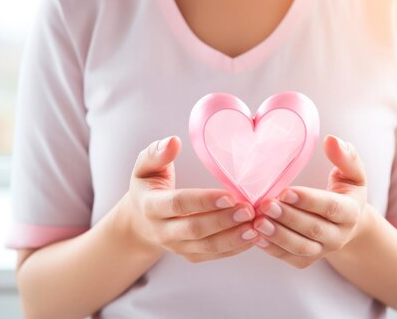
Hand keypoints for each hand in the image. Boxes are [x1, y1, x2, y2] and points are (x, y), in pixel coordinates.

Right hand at [121, 135, 260, 262]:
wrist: (139, 223)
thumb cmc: (148, 188)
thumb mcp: (145, 168)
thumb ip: (157, 154)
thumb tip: (173, 141)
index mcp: (151, 206)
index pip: (178, 204)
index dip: (203, 201)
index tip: (229, 195)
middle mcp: (163, 230)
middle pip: (195, 229)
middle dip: (224, 221)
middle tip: (249, 210)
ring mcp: (176, 246)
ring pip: (206, 247)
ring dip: (233, 238)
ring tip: (256, 226)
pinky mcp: (190, 255)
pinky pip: (213, 255)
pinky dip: (235, 248)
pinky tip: (253, 237)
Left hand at [252, 134, 368, 268]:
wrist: (347, 224)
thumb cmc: (346, 192)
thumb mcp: (352, 173)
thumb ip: (345, 157)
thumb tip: (331, 140)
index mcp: (351, 212)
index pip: (331, 208)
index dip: (308, 200)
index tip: (286, 191)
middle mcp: (339, 236)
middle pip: (313, 229)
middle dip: (288, 217)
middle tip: (265, 205)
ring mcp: (323, 251)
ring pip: (301, 248)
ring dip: (278, 235)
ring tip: (257, 222)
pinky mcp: (306, 260)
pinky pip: (288, 257)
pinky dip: (271, 249)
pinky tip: (255, 236)